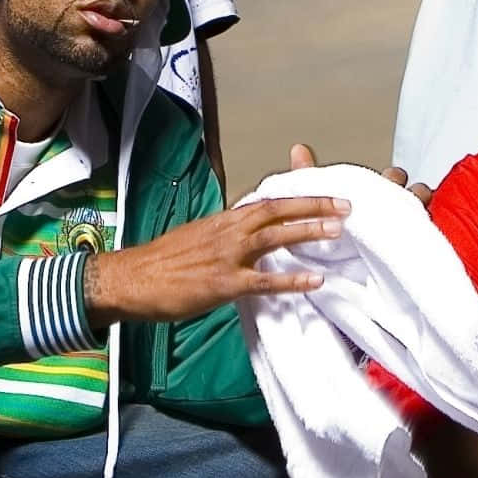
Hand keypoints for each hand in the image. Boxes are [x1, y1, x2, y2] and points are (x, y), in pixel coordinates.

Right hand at [85, 194, 339, 324]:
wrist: (131, 279)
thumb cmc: (161, 263)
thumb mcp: (196, 238)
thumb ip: (224, 236)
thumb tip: (247, 236)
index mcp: (223, 220)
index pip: (267, 202)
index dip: (297, 197)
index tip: (324, 194)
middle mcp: (228, 231)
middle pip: (277, 210)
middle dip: (313, 206)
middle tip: (346, 206)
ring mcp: (226, 256)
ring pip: (275, 237)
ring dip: (308, 232)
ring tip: (339, 231)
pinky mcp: (223, 284)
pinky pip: (264, 281)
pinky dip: (291, 280)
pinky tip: (315, 280)